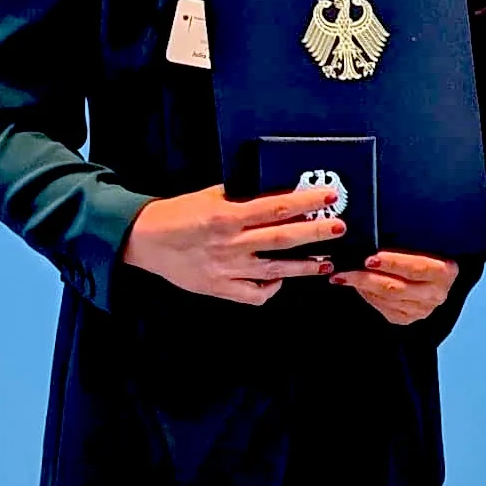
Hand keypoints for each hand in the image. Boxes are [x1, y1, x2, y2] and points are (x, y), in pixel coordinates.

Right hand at [120, 182, 342, 304]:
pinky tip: (281, 281)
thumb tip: (278, 189)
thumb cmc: (180, 214)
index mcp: (228, 217)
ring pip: (274, 271)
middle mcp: (230, 245)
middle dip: (315, 233)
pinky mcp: (219, 289)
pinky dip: (270, 290)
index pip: (276, 207)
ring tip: (325, 262)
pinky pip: (252, 296)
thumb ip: (243, 195)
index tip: (329, 197)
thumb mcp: (211, 195)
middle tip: (340, 227)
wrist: (145, 241)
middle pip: (282, 239)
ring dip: (303, 267)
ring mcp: (226, 270)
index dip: (306, 202)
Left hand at [331, 250, 457, 325]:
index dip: (393, 263)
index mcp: (445, 271)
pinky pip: (383, 308)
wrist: (433, 272)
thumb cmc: (427, 250)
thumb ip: (408, 238)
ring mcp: (422, 309)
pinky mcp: (408, 318)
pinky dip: (367, 296)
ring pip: (386, 299)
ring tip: (343, 276)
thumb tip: (374, 232)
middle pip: (396, 287)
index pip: (417, 267)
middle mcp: (436, 293)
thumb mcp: (424, 241)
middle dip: (366, 278)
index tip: (370, 258)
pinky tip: (357, 285)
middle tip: (344, 270)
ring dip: (361, 287)